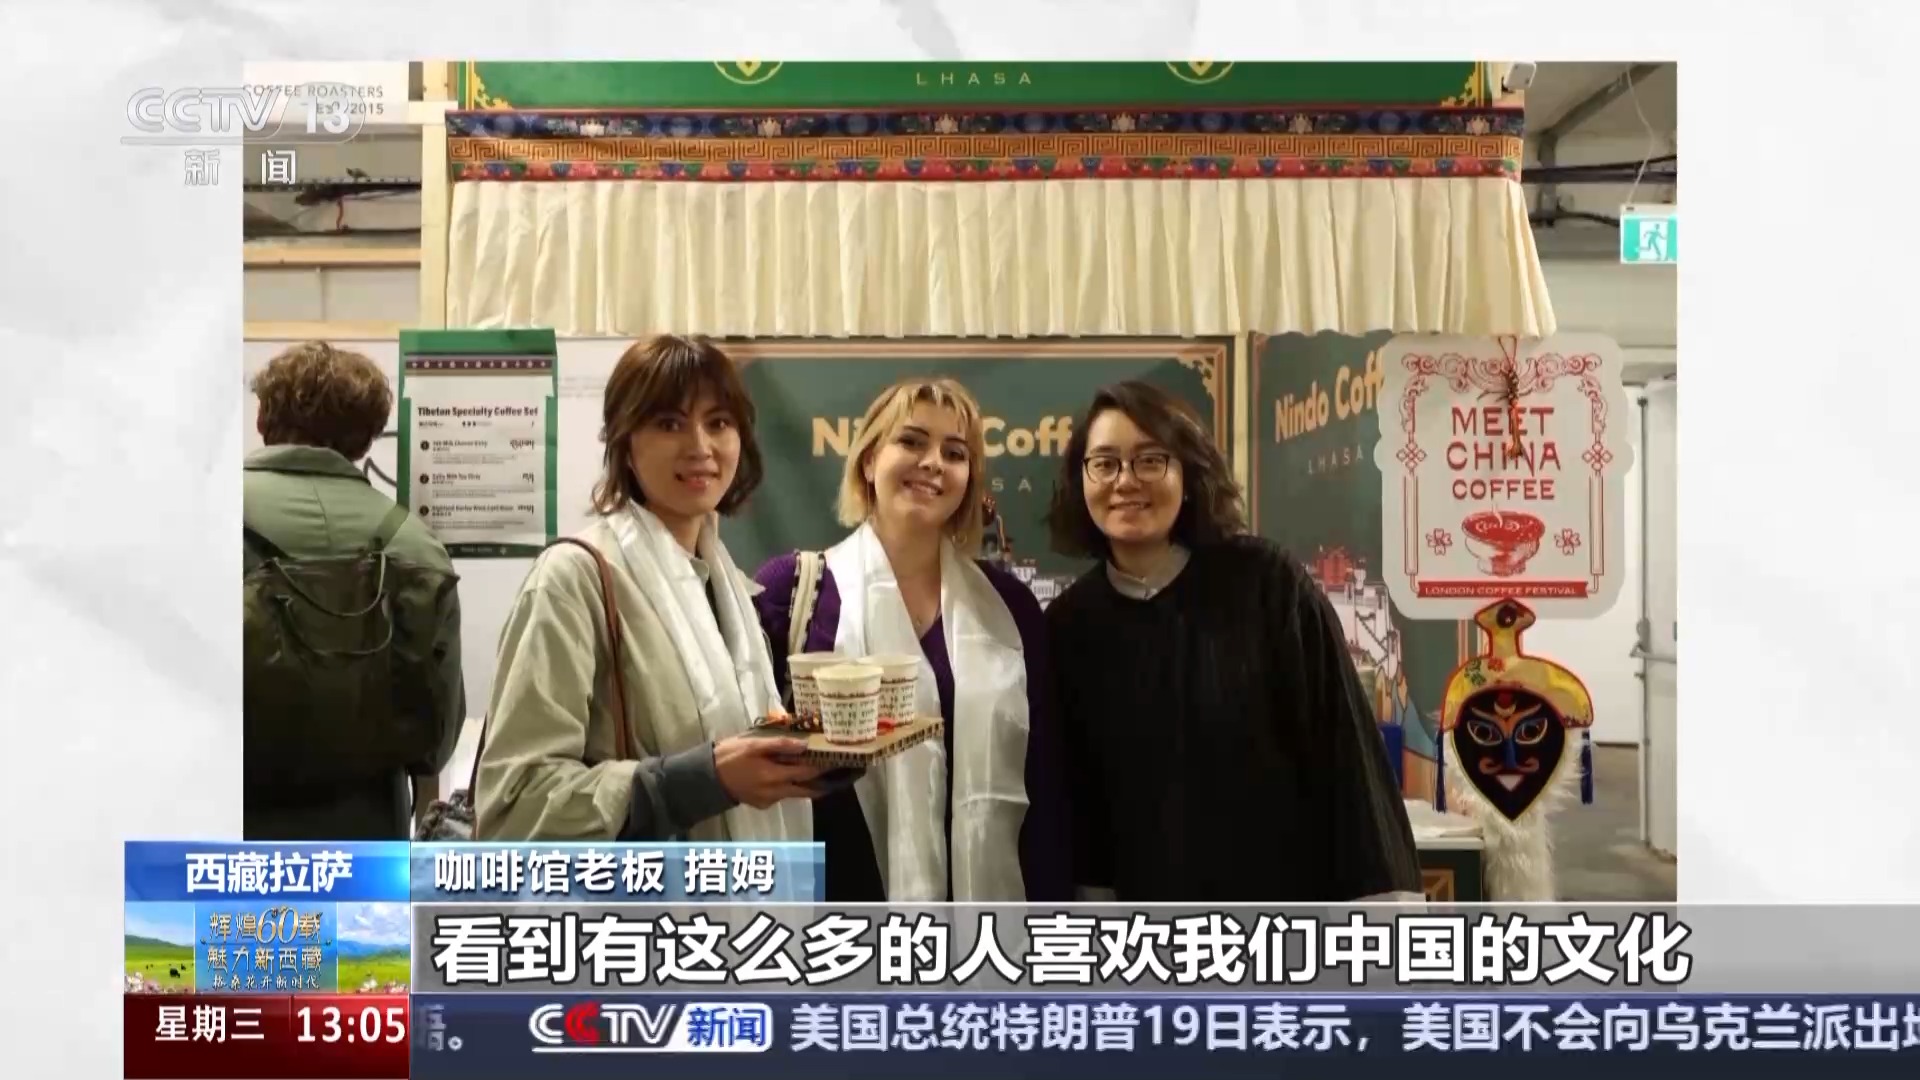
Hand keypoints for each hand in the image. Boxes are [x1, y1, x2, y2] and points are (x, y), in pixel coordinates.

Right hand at [713, 736, 829, 808]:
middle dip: (821, 782)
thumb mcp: (753, 744)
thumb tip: (804, 745)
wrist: (707, 778)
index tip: (835, 760)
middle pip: (806, 790)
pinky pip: (781, 795)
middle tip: (833, 771)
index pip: (807, 773)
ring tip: (814, 770)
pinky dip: (788, 785)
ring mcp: (769, 801)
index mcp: (774, 777)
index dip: (823, 767)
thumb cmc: (730, 756)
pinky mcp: (762, 804)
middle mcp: (775, 793)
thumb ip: (780, 745)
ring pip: (794, 793)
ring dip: (804, 783)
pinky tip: (787, 774)